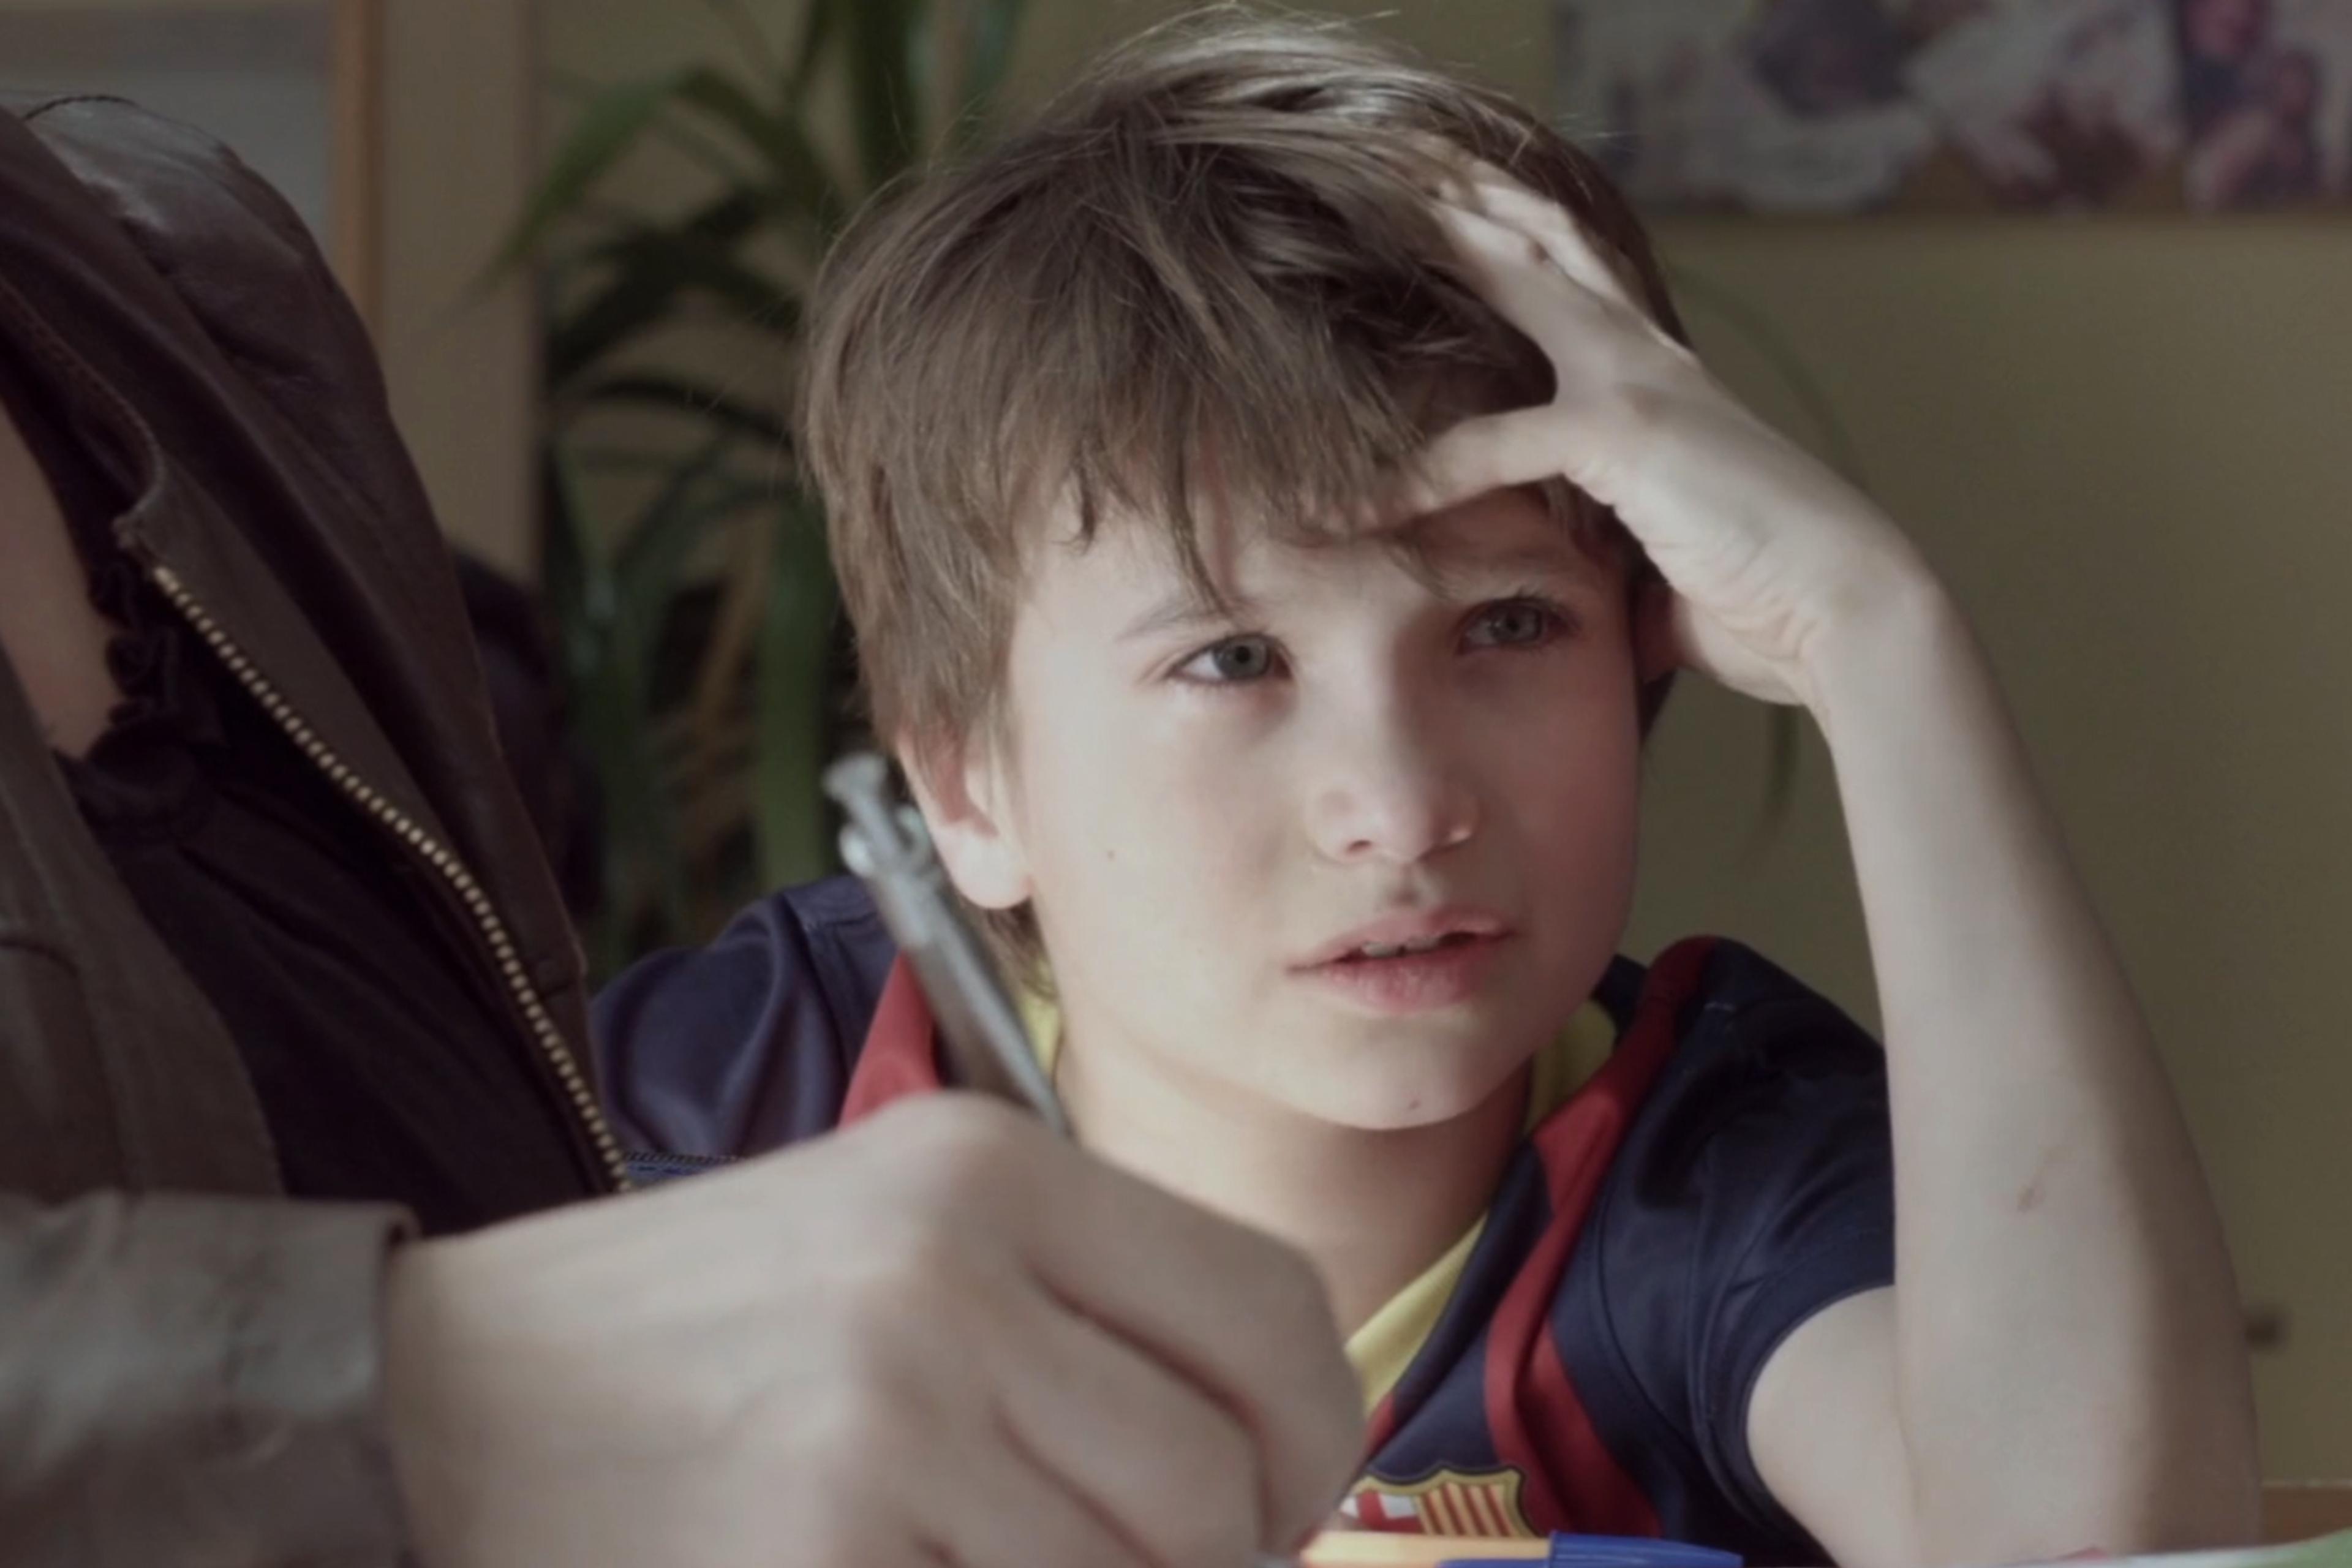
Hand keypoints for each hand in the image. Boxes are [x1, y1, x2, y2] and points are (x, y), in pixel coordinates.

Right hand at [383, 1095, 1361, 1567]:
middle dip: (1222, 1552)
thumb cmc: (687, 1332)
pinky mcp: (825, 1543)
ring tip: (992, 1557)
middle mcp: (954, 1267)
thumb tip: (1259, 1458)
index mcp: (987, 1164)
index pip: (1270, 1303)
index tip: (1280, 1492)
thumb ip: (1077, 1317)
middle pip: (1224, 1465)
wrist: (435, 1396)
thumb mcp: (893, 1241)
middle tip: (1163, 1565)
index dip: (1312, 1425)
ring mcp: (889, 1412)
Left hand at [1401, 158, 1937, 710]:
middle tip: (1415, 173)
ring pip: (1529, 291)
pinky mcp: (1624, 433)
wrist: (1849, 614)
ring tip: (1389, 221)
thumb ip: (1616, 566)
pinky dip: (1423, 476)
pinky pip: (1494, 445)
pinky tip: (1363, 503)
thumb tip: (1585, 615)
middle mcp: (1656, 365)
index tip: (1470, 221)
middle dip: (1485, 207)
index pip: (1588, 290)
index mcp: (1671, 384)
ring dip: (1458, 253)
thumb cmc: (1769, 605)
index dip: (1529, 246)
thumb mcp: (1668, 574)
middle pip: (1556, 250)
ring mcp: (1642, 387)